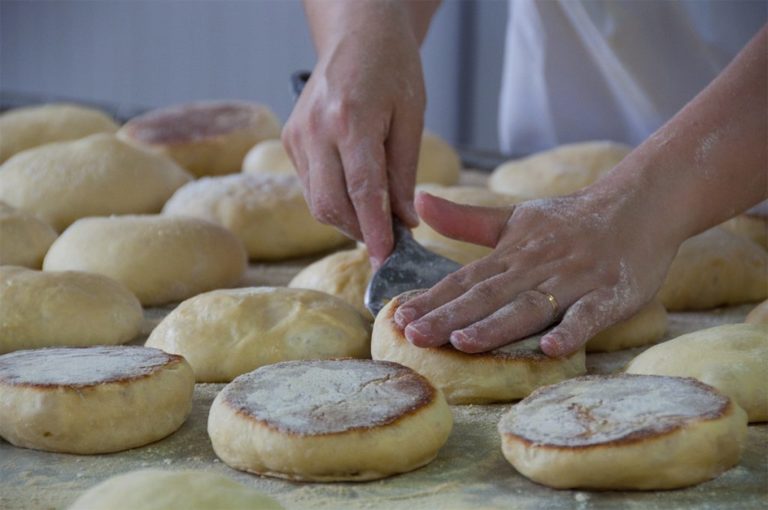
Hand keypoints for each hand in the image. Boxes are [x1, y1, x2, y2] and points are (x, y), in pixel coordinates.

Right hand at [282, 5, 425, 267]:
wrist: (355, 35)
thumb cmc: (392, 68)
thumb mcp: (411, 116)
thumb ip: (404, 173)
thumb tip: (404, 221)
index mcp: (351, 120)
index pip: (362, 190)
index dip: (375, 230)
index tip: (387, 259)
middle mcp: (316, 130)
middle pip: (331, 204)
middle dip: (360, 231)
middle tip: (390, 240)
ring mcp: (297, 136)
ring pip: (317, 201)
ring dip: (347, 219)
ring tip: (376, 218)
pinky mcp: (289, 140)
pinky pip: (310, 186)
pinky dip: (334, 199)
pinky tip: (355, 194)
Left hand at [393, 188, 680, 356]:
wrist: (639, 203)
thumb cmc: (571, 218)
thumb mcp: (515, 216)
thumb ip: (467, 220)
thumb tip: (419, 201)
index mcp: (511, 253)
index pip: (465, 279)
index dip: (432, 299)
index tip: (399, 317)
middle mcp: (536, 266)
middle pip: (488, 296)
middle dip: (449, 317)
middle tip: (414, 336)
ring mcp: (574, 280)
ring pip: (530, 306)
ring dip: (497, 326)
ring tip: (463, 342)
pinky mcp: (611, 293)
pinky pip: (590, 314)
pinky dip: (572, 330)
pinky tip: (551, 349)